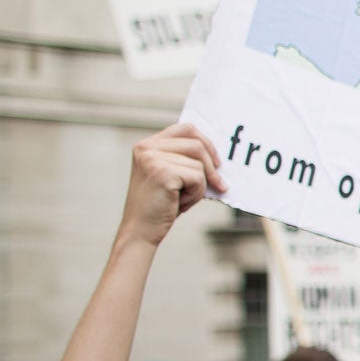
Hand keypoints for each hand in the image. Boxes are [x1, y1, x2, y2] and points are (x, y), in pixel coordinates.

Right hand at [120, 124, 224, 248]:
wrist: (140, 231)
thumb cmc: (158, 206)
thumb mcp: (169, 175)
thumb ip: (184, 159)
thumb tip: (218, 156)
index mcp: (147, 145)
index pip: (186, 129)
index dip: (207, 143)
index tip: (217, 162)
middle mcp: (147, 148)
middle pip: (197, 144)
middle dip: (212, 166)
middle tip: (218, 185)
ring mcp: (153, 158)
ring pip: (199, 164)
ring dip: (200, 185)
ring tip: (184, 199)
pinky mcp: (162, 172)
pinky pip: (198, 178)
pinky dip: (196, 194)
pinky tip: (179, 204)